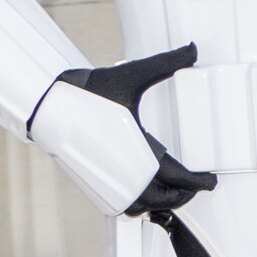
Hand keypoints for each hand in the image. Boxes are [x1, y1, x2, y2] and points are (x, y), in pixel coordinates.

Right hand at [30, 80, 207, 216]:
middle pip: (163, 199)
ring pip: (143, 208)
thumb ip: (166, 63)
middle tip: (196, 186)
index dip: (199, 183)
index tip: (210, 181)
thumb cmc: (85, 92)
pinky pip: (123, 207)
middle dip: (183, 195)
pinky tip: (145, 194)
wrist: (47, 104)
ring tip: (173, 192)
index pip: (179, 177)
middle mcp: (125, 173)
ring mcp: (108, 182)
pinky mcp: (94, 185)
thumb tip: (192, 49)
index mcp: (139, 151)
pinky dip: (139, 207)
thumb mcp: (131, 75)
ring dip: (161, 204)